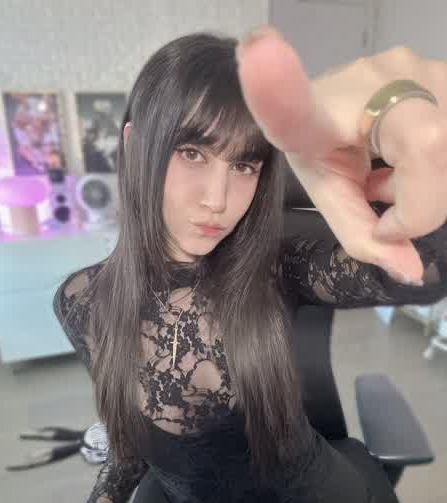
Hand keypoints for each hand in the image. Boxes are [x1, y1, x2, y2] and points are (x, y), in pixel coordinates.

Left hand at [236, 26, 446, 284]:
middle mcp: (372, 78)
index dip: (279, 89)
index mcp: (316, 115)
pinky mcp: (444, 70)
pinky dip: (439, 166)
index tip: (257, 49)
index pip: (296, 106)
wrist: (345, 104)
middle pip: (428, 152)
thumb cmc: (329, 149)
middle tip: (381, 196)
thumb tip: (412, 272)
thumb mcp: (332, 194)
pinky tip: (410, 155)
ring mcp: (415, 66)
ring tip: (389, 174)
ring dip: (428, 182)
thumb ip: (362, 236)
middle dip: (419, 200)